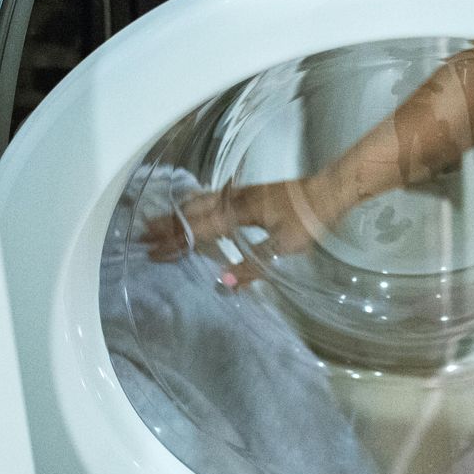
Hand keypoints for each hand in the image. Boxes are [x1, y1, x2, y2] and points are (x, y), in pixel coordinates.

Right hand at [140, 172, 348, 263]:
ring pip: (201, 201)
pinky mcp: (249, 192)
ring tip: (158, 220)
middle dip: (167, 225)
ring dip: (178, 213)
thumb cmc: (309, 219)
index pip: (198, 231)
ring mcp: (242, 193)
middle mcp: (235, 200)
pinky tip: (193, 206)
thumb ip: (253, 267)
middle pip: (193, 212)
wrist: (330, 190)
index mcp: (238, 213)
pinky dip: (194, 204)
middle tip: (142, 234)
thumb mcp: (283, 248)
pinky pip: (212, 197)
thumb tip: (224, 283)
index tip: (152, 252)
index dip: (174, 243)